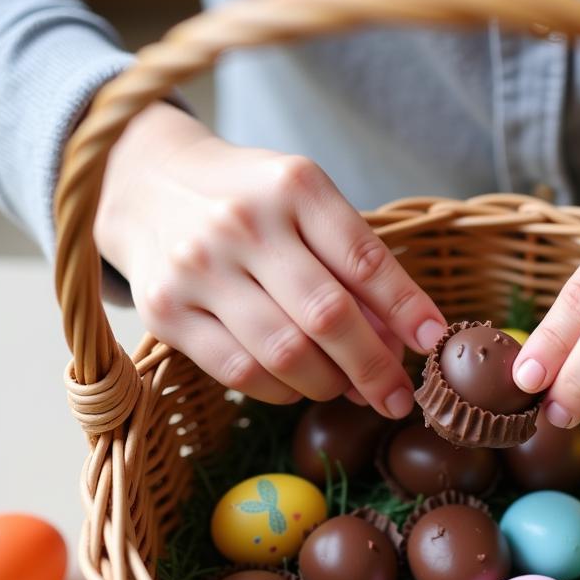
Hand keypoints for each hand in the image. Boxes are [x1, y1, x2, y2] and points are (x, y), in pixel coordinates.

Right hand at [94, 103, 446, 415]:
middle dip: (374, 368)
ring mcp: (198, 268)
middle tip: (399, 397)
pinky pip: (241, 373)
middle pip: (327, 316)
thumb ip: (353, 264)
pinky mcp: (164, 311)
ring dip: (330, 385)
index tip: (435, 342)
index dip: (406, 308)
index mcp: (293, 185)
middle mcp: (243, 222)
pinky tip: (299, 385)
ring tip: (347, 389)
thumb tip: (403, 341)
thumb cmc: (249, 199)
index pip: (364, 258)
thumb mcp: (306, 203)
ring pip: (285, 354)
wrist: (144, 183)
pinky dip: (283, 391)